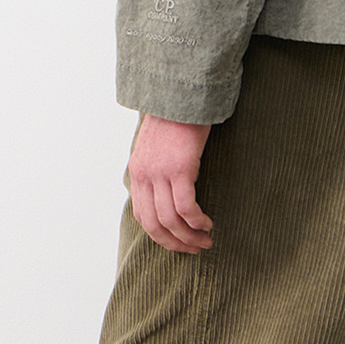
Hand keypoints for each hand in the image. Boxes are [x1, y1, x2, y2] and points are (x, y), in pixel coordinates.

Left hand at [129, 115, 213, 252]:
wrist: (182, 94)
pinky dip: (196, 221)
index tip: (178, 243)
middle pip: (154, 224)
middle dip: (174, 243)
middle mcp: (143, 175)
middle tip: (193, 249)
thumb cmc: (176, 119)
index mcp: (137, 172)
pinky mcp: (179, 168)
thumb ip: (157, 169)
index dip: (160, 235)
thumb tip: (167, 191)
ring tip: (205, 241)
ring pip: (170, 219)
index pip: (142, 216)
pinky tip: (208, 224)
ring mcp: (159, 173)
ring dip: (189, 236)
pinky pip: (186, 207)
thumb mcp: (157, 146)